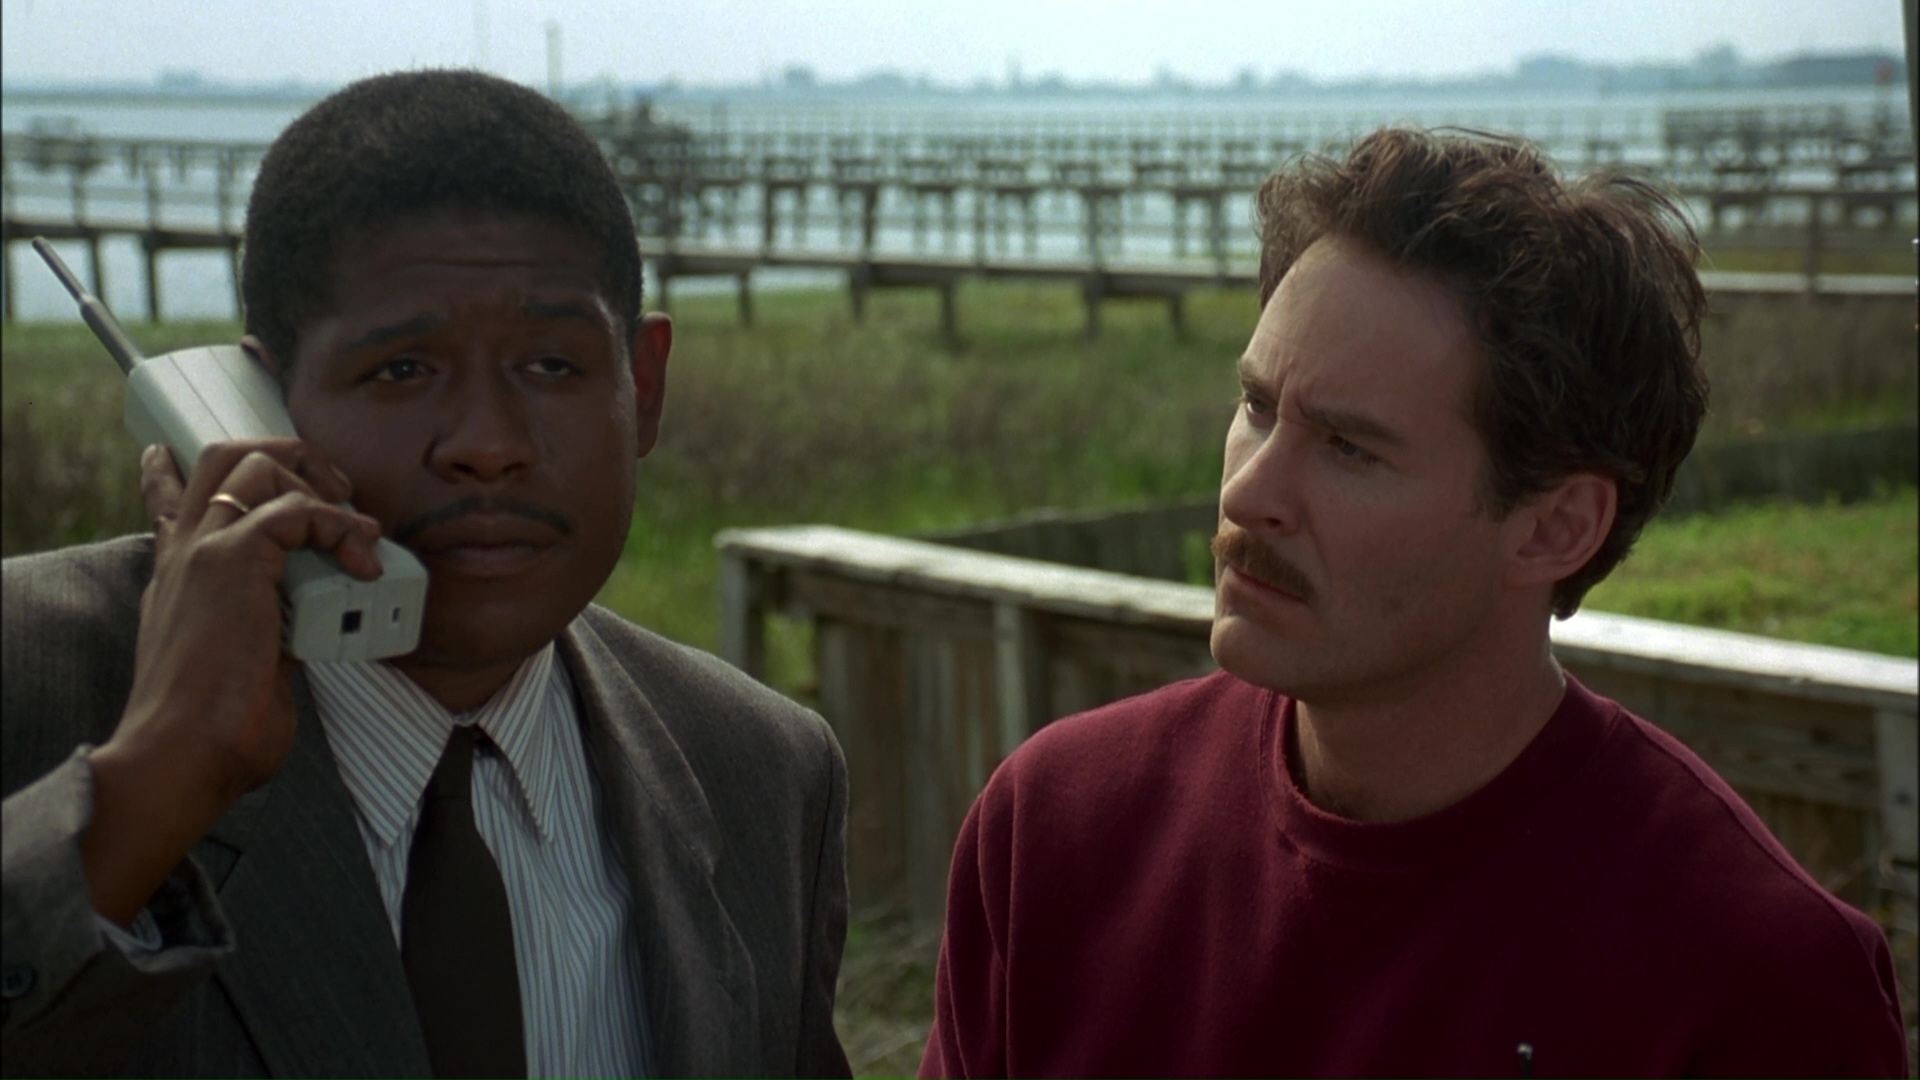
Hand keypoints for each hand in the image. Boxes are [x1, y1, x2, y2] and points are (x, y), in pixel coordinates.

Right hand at [81, 439, 383, 924]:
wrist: (182, 755)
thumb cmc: (216, 729)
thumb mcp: (249, 664)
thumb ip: (272, 632)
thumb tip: (310, 633)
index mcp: (181, 575)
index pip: (175, 497)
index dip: (188, 467)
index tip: (195, 457)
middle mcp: (186, 553)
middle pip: (224, 457)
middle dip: (290, 457)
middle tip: (337, 494)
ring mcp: (205, 551)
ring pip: (255, 465)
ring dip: (319, 487)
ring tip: (358, 532)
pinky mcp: (232, 561)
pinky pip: (295, 510)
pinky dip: (340, 527)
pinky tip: (364, 563)